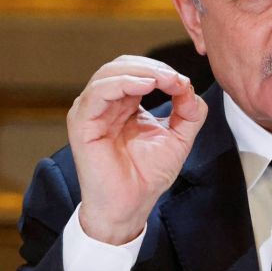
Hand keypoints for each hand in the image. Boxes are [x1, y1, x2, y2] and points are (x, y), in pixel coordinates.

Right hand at [66, 55, 206, 243]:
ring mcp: (90, 112)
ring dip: (141, 71)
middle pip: (122, 65)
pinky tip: (146, 86)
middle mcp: (104, 104)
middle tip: (175, 79)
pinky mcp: (82, 123)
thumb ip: (189, 111)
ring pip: (109, 73)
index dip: (161, 70)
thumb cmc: (148, 175)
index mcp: (124, 104)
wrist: (131, 205)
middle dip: (152, 67)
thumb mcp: (179, 137)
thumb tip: (189, 87)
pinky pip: (98, 92)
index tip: (184, 83)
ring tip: (164, 81)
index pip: (137, 71)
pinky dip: (123, 83)